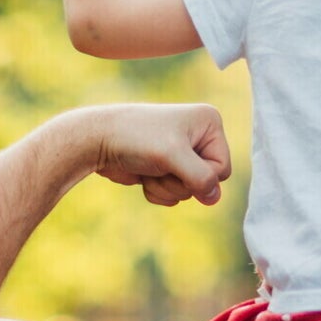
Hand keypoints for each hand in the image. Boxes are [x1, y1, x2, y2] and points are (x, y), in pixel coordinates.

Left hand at [93, 103, 230, 206]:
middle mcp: (199, 136)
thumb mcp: (173, 156)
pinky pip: (173, 195)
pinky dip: (157, 191)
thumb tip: (214, 197)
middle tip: (159, 164)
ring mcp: (182, 154)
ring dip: (166, 187)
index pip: (222, 168)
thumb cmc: (136, 138)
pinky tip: (143, 176)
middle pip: (207, 182)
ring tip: (149, 168)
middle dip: (180, 182)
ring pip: (189, 191)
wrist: (98, 140)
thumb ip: (201, 178)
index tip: (176, 161)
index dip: (200, 175)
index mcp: (209, 123)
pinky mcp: (165, 168)